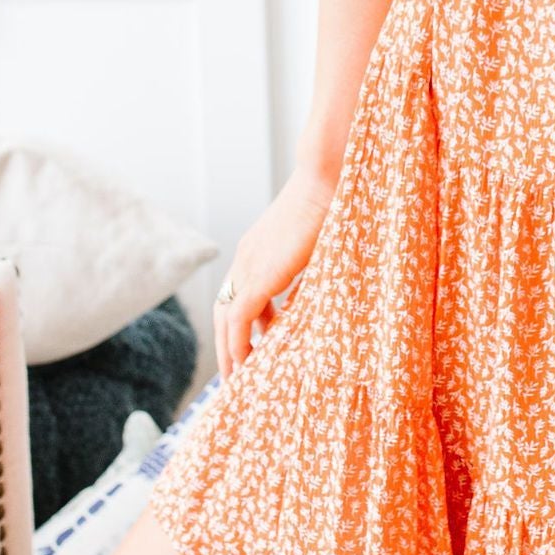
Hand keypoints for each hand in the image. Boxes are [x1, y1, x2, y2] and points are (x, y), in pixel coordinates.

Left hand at [213, 163, 335, 370]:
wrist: (325, 178)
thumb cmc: (331, 202)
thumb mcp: (316, 243)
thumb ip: (308, 268)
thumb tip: (314, 293)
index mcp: (257, 249)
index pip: (239, 291)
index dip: (243, 320)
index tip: (254, 344)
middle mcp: (245, 258)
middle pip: (223, 308)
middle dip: (228, 342)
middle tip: (237, 370)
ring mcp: (249, 265)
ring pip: (225, 318)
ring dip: (230, 349)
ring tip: (239, 376)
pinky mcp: (260, 275)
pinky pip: (239, 319)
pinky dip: (239, 343)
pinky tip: (246, 364)